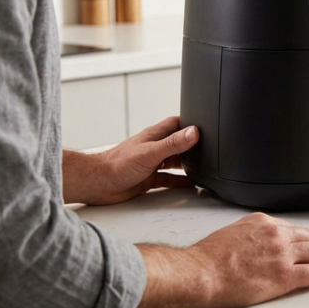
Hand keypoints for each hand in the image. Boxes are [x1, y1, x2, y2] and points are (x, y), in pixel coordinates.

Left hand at [63, 116, 199, 205]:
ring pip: (175, 161)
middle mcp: (154, 148)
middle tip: (210, 149)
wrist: (98, 183)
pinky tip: (190, 184)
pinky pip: (169, 179)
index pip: (177, 123)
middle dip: (193, 146)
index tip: (206, 124)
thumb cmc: (117, 164)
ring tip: (204, 168)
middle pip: (178, 143)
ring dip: (187, 164)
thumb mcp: (151, 152)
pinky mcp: (148, 178)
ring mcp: (152, 163)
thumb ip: (173, 143)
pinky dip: (180, 181)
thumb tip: (194, 132)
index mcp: (155, 136)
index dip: (192, 122)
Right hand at [126, 213, 308, 307]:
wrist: (200, 274)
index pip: (291, 228)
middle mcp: (275, 234)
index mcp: (261, 223)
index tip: (307, 242)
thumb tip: (250, 245)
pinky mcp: (285, 275)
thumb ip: (246, 236)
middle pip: (308, 237)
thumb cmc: (206, 260)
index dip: (303, 237)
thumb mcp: (229, 234)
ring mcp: (282, 254)